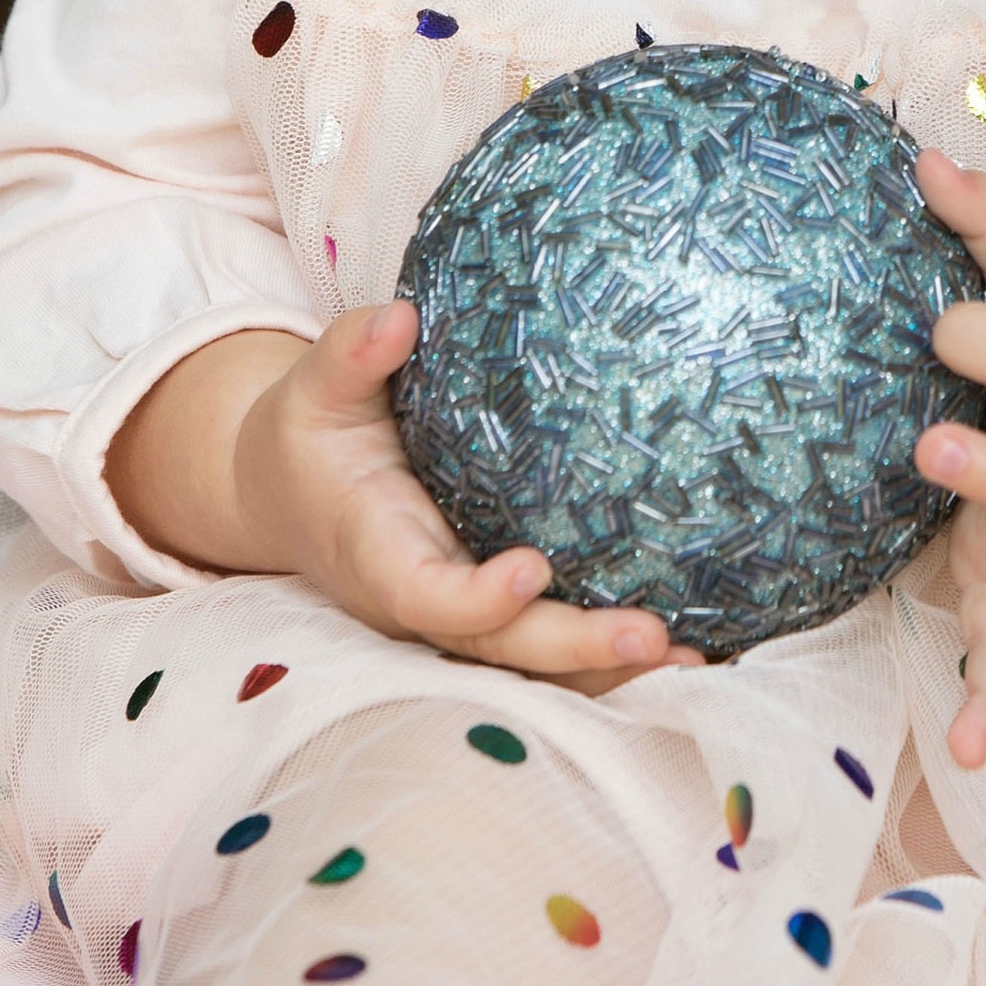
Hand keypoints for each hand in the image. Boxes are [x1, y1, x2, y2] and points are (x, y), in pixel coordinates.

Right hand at [111, 309, 700, 695]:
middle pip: (499, 646)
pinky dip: (608, 656)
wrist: (292, 493)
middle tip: (654, 636)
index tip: (533, 569)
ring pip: (532, 661)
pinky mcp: (488, 614)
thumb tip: (398, 317)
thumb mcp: (315, 389)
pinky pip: (548, 646)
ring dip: (609, 668)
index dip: (476, 597)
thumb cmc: (313, 434)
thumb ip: (350, 355)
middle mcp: (420, 602)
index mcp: (375, 554)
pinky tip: (686, 644)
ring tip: (692, 654)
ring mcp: (458, 618)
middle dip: (574, 648)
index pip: (425, 595)